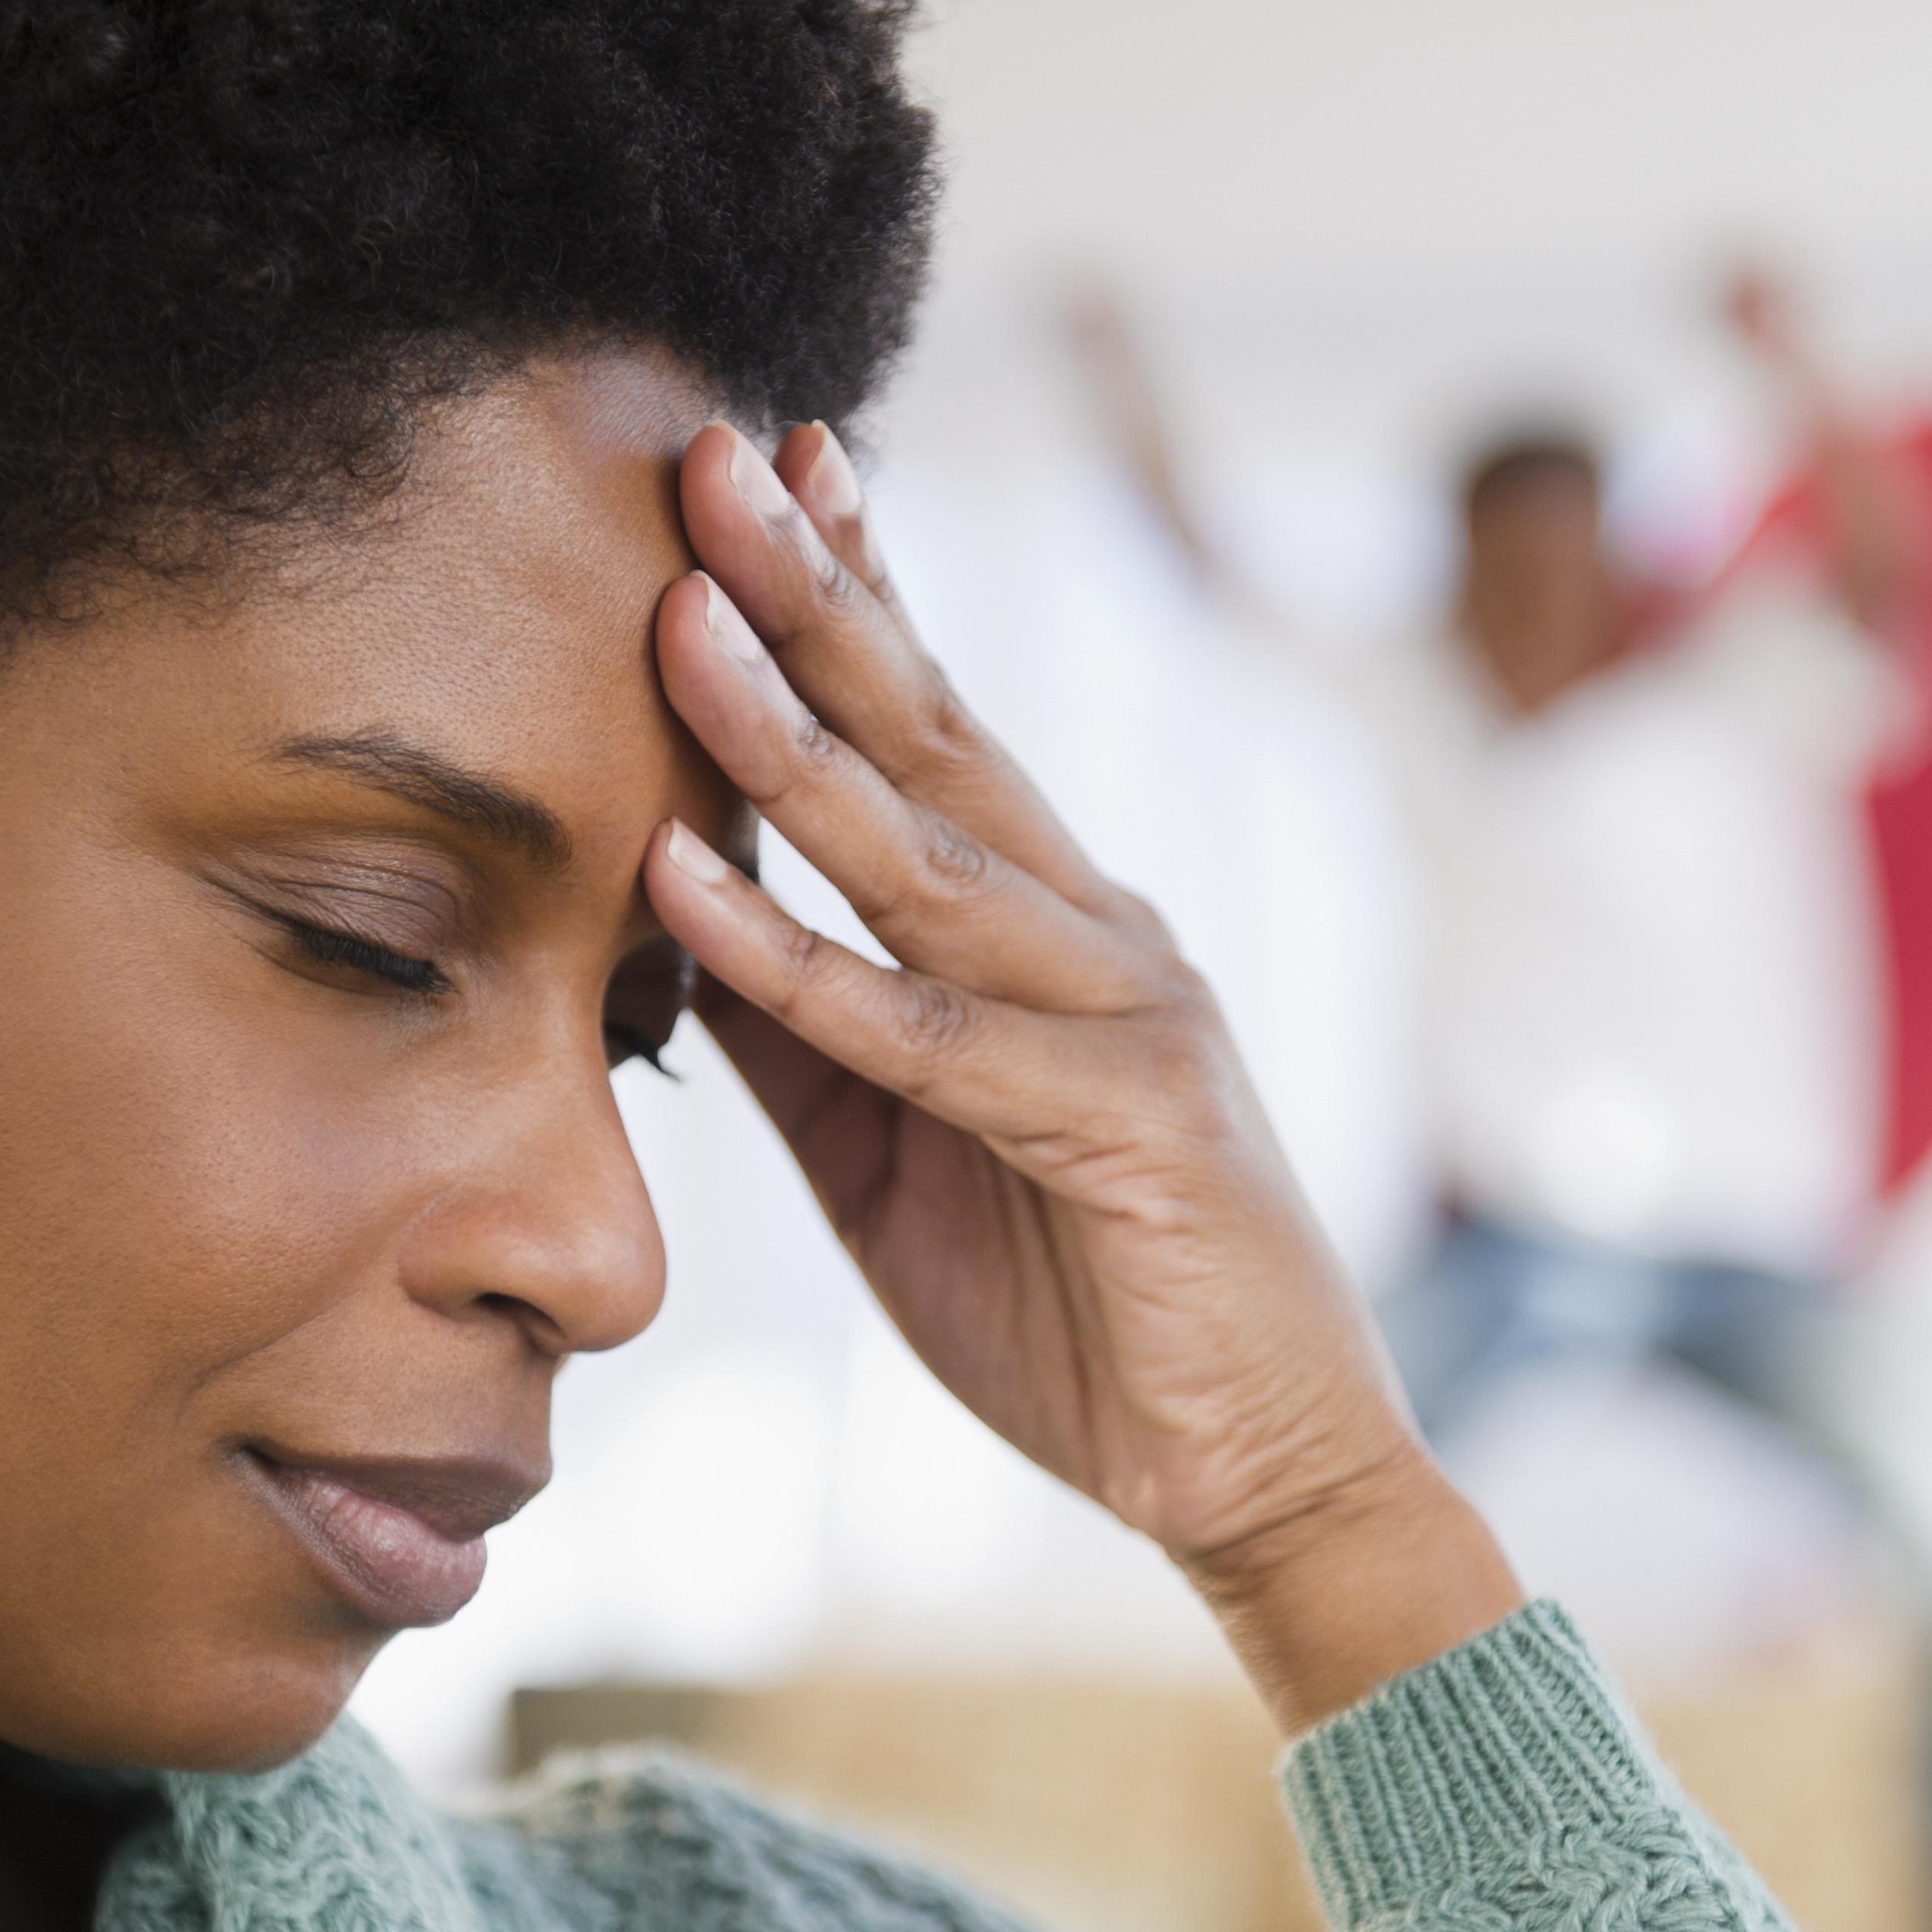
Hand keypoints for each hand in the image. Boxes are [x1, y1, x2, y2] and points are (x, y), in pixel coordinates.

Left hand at [644, 420, 1524, 1728]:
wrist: (1259, 1477)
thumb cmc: (1083, 1311)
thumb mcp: (898, 1156)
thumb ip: (805, 1037)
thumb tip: (672, 924)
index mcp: (1057, 931)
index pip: (942, 733)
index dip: (858, 594)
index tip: (768, 468)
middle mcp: (1104, 937)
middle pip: (939, 739)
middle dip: (821, 593)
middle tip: (716, 454)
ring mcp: (1131, 1018)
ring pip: (931, 855)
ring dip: (795, 734)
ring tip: (682, 619)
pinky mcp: (1131, 1126)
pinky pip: (930, 1035)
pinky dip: (804, 962)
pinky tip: (692, 888)